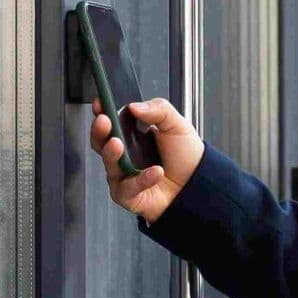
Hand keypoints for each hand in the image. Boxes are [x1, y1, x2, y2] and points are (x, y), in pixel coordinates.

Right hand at [89, 96, 203, 222]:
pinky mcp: (127, 194)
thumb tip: (135, 106)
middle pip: (100, 142)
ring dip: (111, 154)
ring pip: (109, 165)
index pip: (110, 121)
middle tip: (104, 122)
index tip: (100, 103)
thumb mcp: (176, 124)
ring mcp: (123, 175)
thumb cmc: (186, 156)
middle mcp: (123, 154)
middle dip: (99, 131)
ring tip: (118, 145)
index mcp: (131, 134)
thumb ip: (158, 109)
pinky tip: (156, 172)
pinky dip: (142, 179)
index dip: (101, 112)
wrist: (198, 183)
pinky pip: (128, 187)